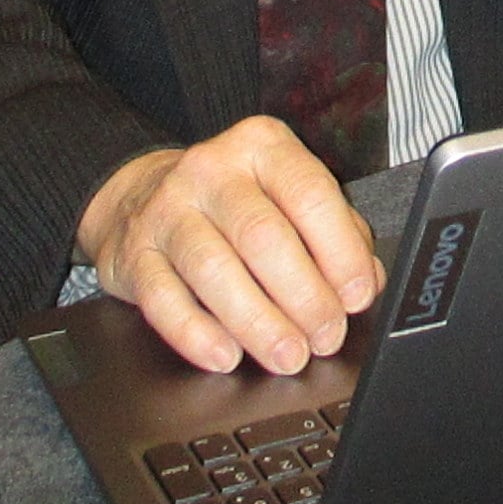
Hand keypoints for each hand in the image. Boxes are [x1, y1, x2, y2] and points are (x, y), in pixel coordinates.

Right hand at [76, 115, 384, 374]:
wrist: (142, 194)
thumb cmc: (238, 202)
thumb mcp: (289, 196)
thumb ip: (337, 232)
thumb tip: (369, 283)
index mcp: (263, 146)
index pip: (309, 194)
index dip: (339, 251)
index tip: (357, 296)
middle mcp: (213, 168)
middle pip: (263, 236)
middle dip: (302, 296)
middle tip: (325, 337)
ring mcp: (168, 209)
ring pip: (214, 270)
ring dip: (258, 322)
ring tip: (287, 356)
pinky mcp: (133, 253)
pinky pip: (164, 300)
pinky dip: (198, 335)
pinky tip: (227, 357)